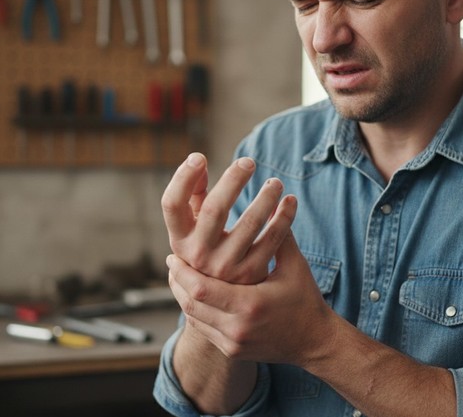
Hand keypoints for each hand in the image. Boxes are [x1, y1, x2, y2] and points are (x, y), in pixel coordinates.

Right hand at [161, 153, 296, 283]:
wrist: (223, 305)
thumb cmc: (207, 251)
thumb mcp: (194, 230)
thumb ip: (194, 196)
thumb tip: (197, 161)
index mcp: (180, 240)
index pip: (172, 204)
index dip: (182, 178)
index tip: (199, 157)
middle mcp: (199, 255)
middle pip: (214, 208)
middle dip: (233, 179)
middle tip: (249, 162)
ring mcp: (226, 267)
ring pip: (250, 221)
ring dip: (266, 196)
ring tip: (276, 183)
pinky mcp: (252, 273)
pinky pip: (274, 237)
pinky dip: (285, 216)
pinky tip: (291, 202)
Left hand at [166, 230, 337, 365]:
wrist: (315, 342)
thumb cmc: (306, 300)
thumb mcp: (294, 266)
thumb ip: (279, 234)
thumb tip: (273, 200)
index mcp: (250, 305)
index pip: (201, 289)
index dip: (182, 272)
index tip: (172, 256)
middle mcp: (237, 328)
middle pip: (190, 305)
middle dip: (177, 282)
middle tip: (171, 262)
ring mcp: (233, 343)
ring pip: (193, 318)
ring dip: (183, 296)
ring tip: (177, 275)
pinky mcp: (232, 350)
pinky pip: (203, 329)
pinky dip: (194, 311)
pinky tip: (192, 294)